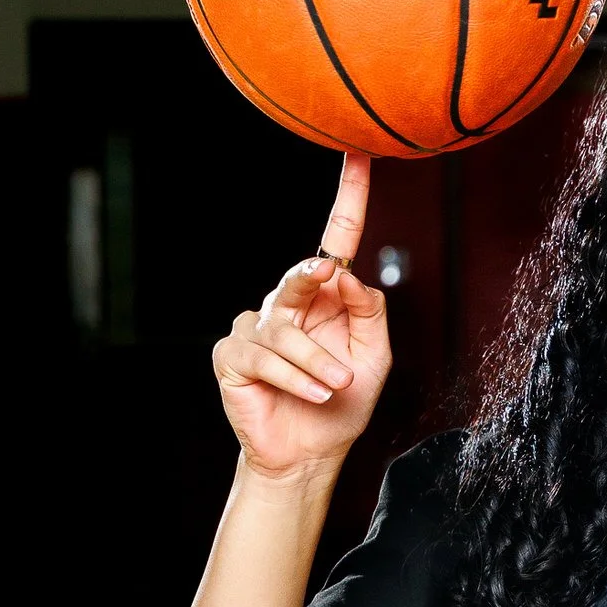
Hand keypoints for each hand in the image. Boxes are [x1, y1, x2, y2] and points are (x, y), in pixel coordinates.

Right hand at [211, 154, 391, 479]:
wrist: (309, 453)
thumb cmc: (341, 403)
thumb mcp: (374, 357)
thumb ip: (367, 310)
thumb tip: (343, 269)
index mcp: (326, 297)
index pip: (336, 238)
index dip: (349, 197)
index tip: (361, 153)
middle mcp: (289, 303)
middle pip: (303, 273)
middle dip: (315, 279)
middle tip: (328, 274)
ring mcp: (256, 325)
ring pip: (287, 326)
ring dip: (318, 361)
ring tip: (336, 386)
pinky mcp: (232, 354)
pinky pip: (264, 353)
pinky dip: (294, 376)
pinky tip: (312, 394)